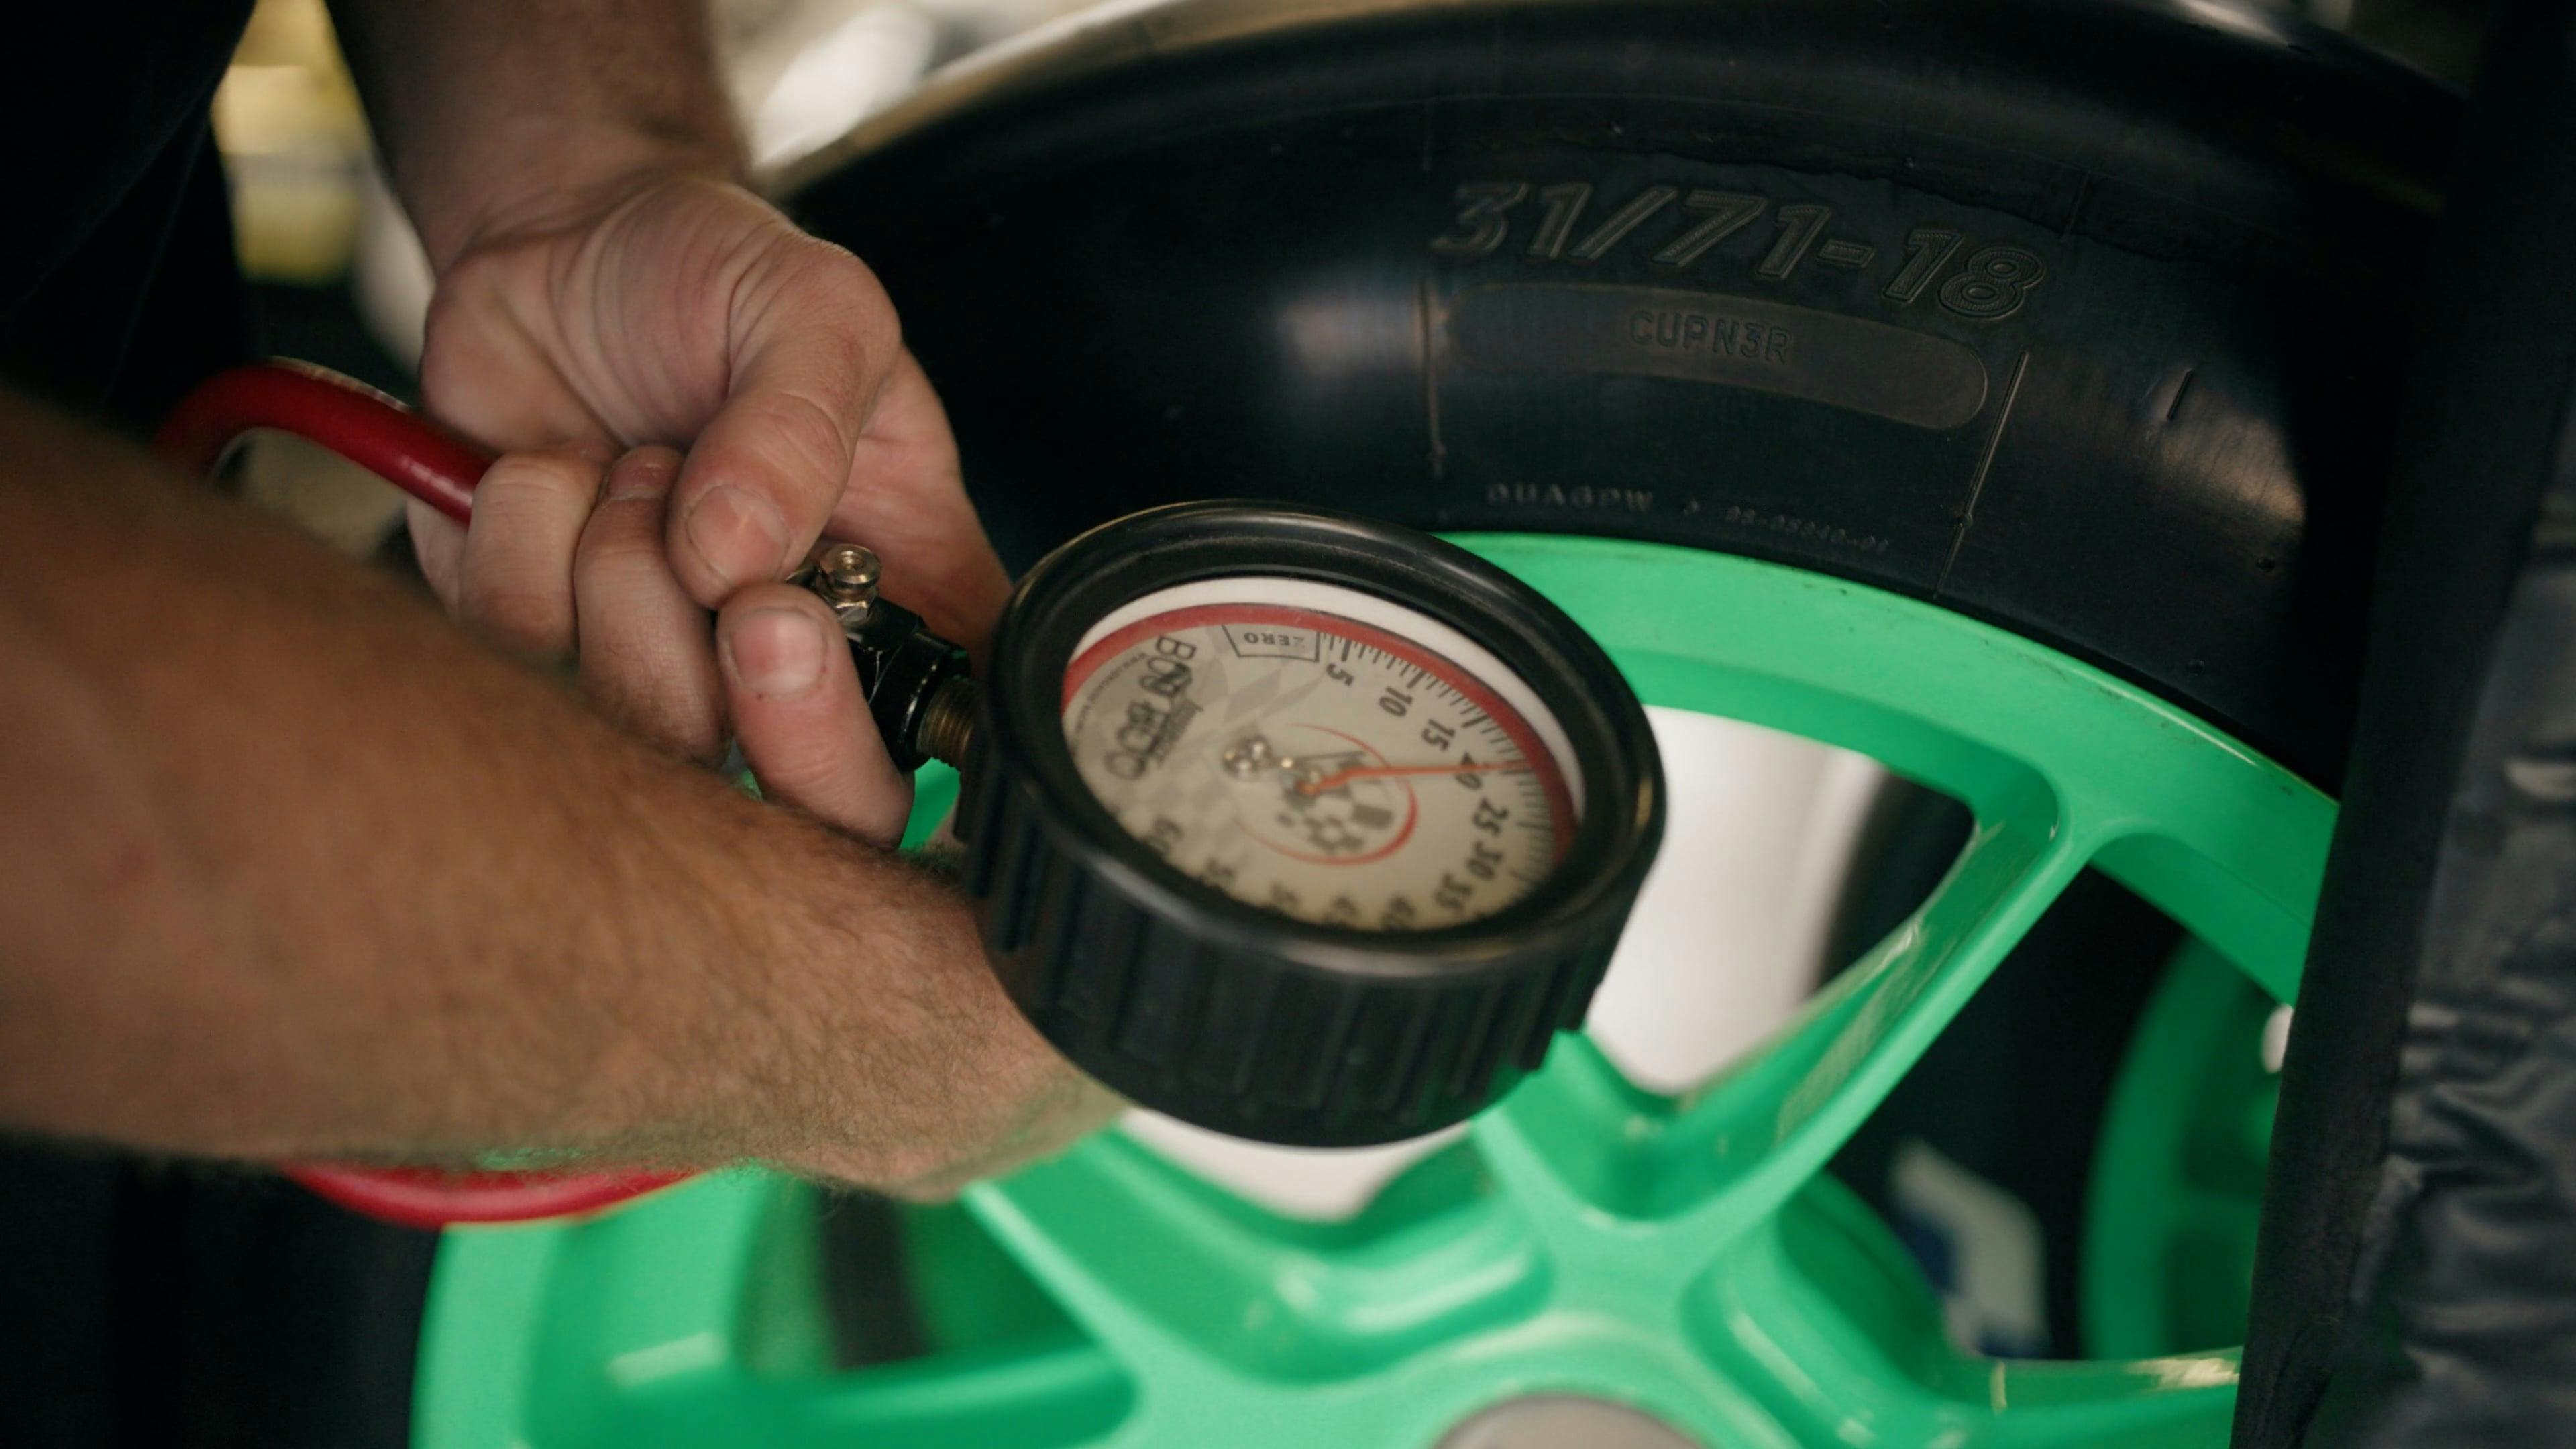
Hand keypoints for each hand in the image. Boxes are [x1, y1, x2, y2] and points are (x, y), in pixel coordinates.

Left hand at [408, 171, 1009, 836]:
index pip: (944, 759)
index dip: (880, 753)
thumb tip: (743, 553)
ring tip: (644, 462)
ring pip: (643, 722)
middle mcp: (796, 663)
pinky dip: (523, 527)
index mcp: (910, 602)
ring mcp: (663, 664)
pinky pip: (516, 641)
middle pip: (808, 811)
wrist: (561, 242)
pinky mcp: (534, 642)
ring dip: (626, 563)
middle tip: (741, 591)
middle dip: (764, 712)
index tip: (800, 632)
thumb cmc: (719, 279)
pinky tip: (558, 468)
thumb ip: (801, 422)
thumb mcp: (814, 305)